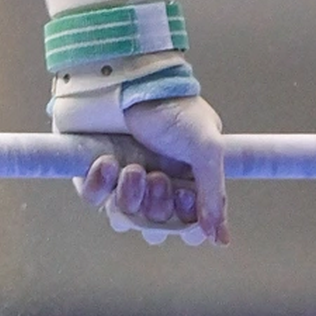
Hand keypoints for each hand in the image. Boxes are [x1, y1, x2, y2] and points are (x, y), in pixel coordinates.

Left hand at [75, 92, 227, 246]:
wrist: (130, 74)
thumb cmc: (172, 105)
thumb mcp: (205, 146)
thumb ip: (214, 195)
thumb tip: (222, 240)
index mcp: (184, 179)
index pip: (186, 225)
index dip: (185, 225)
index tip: (185, 202)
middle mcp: (153, 184)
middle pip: (154, 228)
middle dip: (157, 208)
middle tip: (159, 180)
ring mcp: (122, 180)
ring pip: (124, 217)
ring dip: (131, 196)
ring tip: (135, 168)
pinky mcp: (93, 172)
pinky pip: (94, 198)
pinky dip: (101, 185)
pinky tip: (108, 162)